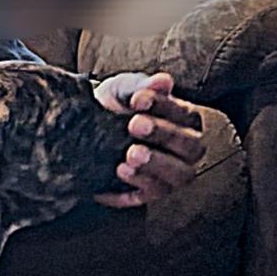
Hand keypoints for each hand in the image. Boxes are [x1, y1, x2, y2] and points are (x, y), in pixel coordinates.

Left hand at [92, 71, 205, 207]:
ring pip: (180, 175)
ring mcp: (170, 174)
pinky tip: (120, 169)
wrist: (85, 131)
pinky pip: (154, 193)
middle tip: (135, 125)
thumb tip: (163, 81)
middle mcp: (185, 149)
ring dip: (156, 164)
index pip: (186, 114)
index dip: (164, 106)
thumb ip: (142, 86)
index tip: (137, 98)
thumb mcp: (123, 91)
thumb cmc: (115, 107)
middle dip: (164, 135)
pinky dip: (139, 183)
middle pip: (191, 147)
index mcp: (185, 120)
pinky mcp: (149, 193)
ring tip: (129, 154)